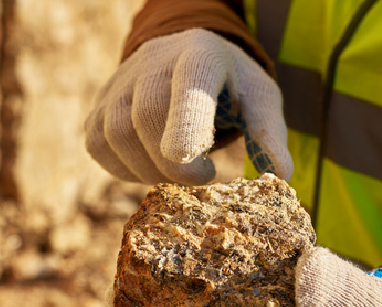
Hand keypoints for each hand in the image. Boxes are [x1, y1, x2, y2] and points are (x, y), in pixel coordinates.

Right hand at [84, 29, 292, 184]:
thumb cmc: (231, 88)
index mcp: (202, 55)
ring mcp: (119, 81)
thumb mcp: (260, 101)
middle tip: (204, 177)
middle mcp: (154, 60)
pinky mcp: (99, 106)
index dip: (184, 121)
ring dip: (149, 170)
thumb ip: (269, 134)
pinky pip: (99, 146)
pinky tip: (151, 165)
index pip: (189, 85)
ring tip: (179, 172)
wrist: (185, 62)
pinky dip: (125, 169)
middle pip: (147, 116)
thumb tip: (282, 175)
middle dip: (174, 165)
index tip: (185, 156)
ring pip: (117, 134)